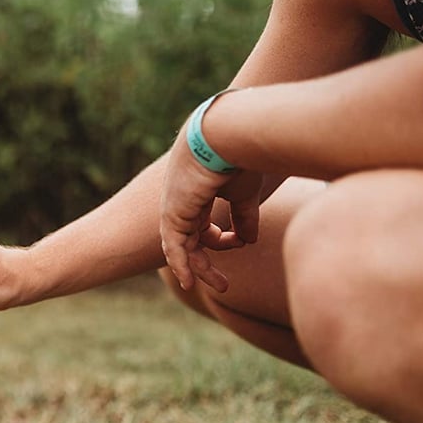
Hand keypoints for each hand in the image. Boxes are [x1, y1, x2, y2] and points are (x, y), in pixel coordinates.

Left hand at [159, 128, 262, 291]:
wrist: (225, 136)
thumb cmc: (238, 157)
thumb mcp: (243, 193)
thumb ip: (244, 217)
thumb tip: (249, 240)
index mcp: (197, 194)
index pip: (202, 227)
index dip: (223, 240)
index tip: (242, 242)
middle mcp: (182, 202)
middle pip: (190, 240)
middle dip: (206, 263)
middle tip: (224, 285)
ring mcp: (175, 207)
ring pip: (183, 247)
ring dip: (198, 269)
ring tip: (221, 286)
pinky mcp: (173, 213)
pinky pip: (174, 246)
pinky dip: (181, 264)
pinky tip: (189, 281)